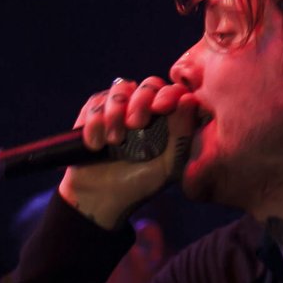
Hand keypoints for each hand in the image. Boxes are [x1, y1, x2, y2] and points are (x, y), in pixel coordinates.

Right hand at [60, 75, 198, 229]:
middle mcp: (145, 110)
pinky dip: (95, 122)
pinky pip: (95, 102)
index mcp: (167, 121)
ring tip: (114, 141)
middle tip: (135, 124)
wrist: (99, 198)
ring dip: (115, 112)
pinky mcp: (93, 114)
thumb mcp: (167, 165)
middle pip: (148, 84)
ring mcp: (118, 110)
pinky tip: (96, 145)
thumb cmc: (139, 184)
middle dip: (141, 100)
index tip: (160, 108)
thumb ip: (182, 134)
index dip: (168, 94)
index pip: (173, 92)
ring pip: (120, 89)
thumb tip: (189, 99)